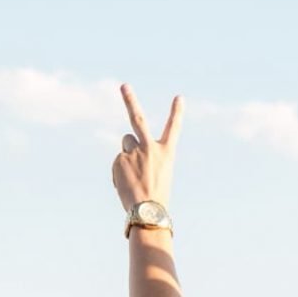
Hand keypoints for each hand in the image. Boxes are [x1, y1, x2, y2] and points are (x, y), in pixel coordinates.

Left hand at [111, 84, 182, 213]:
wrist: (147, 210)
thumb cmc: (156, 195)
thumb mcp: (158, 172)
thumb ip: (145, 155)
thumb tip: (126, 148)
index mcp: (166, 153)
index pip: (173, 129)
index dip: (176, 113)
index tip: (179, 98)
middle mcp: (150, 148)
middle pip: (138, 120)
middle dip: (130, 101)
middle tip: (124, 86)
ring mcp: (134, 152)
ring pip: (126, 144)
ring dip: (127, 153)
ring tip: (134, 174)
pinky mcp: (120, 159)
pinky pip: (118, 160)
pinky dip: (120, 170)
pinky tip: (127, 183)